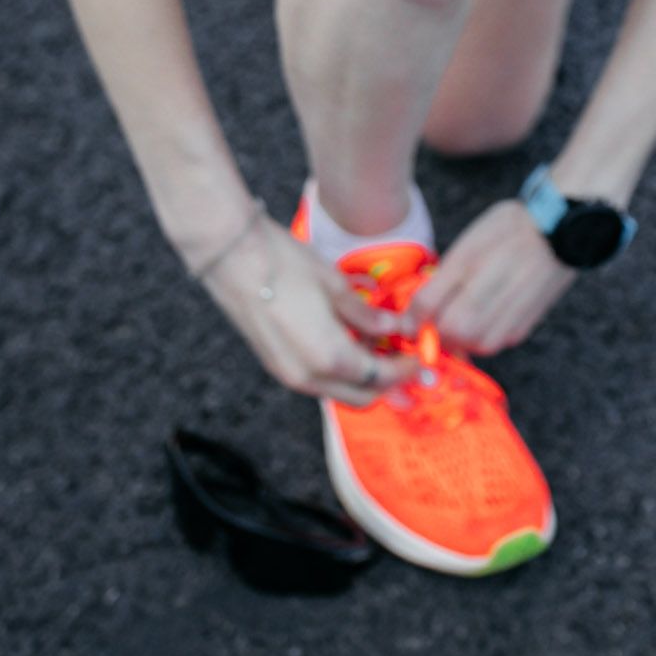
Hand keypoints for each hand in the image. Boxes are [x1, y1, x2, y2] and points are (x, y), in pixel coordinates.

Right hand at [201, 214, 414, 405]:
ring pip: (338, 391)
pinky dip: (341, 371)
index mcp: (329, 357)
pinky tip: (351, 343)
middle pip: (361, 396)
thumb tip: (398, 327)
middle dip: (388, 382)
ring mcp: (289, 375)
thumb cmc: (284, 265)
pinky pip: (319, 381)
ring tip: (381, 348)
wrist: (234, 259)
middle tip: (406, 358)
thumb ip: (368, 315)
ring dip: (363, 378)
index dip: (405, 369)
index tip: (421, 357)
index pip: (379, 377)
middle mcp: (308, 377)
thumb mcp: (336, 286)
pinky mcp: (277, 365)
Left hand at [413, 200, 574, 355]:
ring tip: (459, 319)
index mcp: (473, 261)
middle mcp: (493, 288)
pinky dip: (480, 338)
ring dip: (458, 338)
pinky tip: (482, 319)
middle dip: (435, 329)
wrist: (559, 231)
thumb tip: (417, 312)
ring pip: (472, 344)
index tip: (405, 321)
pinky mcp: (524, 326)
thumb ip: (443, 278)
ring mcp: (513, 310)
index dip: (410, 318)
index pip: (428, 304)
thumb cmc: (508, 229)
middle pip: (450, 330)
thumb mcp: (470, 241)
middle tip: (434, 319)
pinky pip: (493, 344)